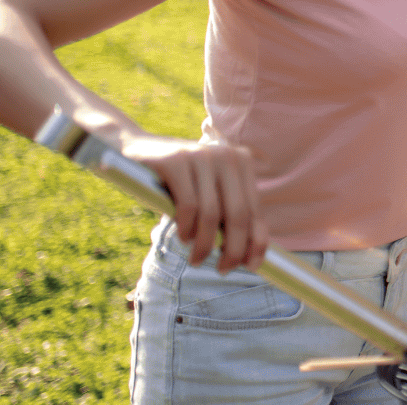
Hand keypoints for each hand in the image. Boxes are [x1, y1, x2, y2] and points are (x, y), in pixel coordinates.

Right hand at [120, 132, 268, 272]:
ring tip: (197, 259)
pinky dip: (186, 228)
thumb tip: (248, 254)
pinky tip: (182, 238)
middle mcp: (227, 156)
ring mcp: (202, 156)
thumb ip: (227, 213)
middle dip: (233, 249)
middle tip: (223, 270)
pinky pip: (188, 206)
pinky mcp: (176, 161)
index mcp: (242, 163)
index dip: (257, 241)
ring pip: (212, 214)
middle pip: (238, 214)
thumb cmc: (176, 182)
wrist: (134, 151)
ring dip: (205, 244)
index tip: (253, 267)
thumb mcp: (207, 193)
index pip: (256, 209)